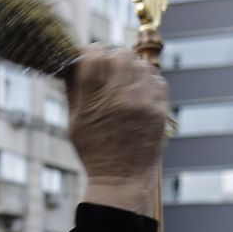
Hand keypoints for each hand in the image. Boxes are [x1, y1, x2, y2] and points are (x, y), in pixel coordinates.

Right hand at [67, 45, 167, 181]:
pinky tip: (139, 91)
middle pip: (119, 54)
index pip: (94, 55)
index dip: (91, 52)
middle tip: (108, 68)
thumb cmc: (93, 152)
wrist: (122, 179)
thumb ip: (73, 90)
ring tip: (124, 81)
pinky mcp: (159, 110)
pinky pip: (157, 79)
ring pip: (140, 64)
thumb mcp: (73, 123)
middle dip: (111, 57)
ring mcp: (143, 103)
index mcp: (94, 100)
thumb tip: (72, 63)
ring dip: (130, 68)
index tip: (90, 57)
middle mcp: (120, 97)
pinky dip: (147, 80)